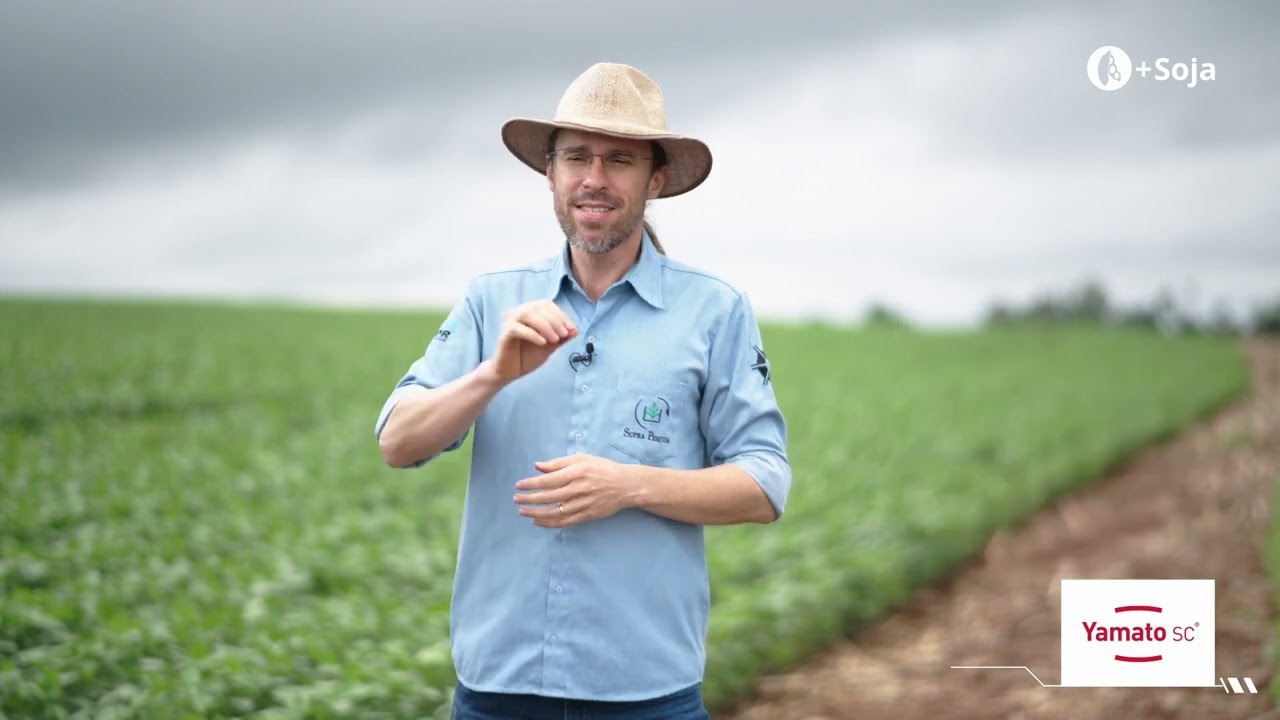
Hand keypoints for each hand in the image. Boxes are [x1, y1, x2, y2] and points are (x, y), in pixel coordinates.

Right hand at [493, 300, 576, 382]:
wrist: (510, 373)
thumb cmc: (527, 357)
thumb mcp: (549, 347)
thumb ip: (561, 338)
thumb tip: (576, 330)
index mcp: (529, 313)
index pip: (547, 305)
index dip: (561, 315)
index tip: (571, 329)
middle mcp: (518, 313)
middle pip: (538, 307)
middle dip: (555, 320)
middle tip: (563, 335)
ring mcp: (510, 322)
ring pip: (527, 314)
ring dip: (545, 326)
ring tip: (554, 340)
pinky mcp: (504, 334)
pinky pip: (518, 328)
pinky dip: (533, 334)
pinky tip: (542, 343)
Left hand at [513, 453, 636, 527]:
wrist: (626, 485)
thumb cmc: (603, 468)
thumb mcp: (582, 459)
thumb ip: (559, 463)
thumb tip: (538, 466)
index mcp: (577, 472)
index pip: (549, 480)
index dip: (532, 484)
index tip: (519, 485)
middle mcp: (580, 488)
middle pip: (549, 497)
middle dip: (530, 499)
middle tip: (516, 499)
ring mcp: (584, 503)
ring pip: (556, 512)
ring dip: (536, 513)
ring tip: (523, 511)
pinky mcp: (588, 515)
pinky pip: (565, 522)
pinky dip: (549, 523)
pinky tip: (538, 521)